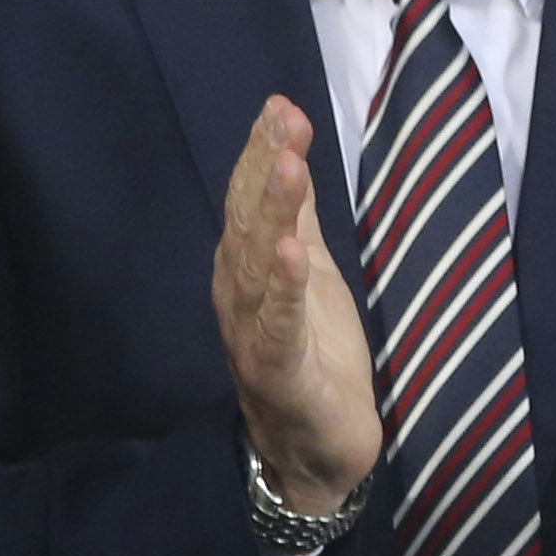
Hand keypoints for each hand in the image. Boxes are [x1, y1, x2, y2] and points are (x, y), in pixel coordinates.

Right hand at [216, 102, 381, 518]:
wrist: (316, 450)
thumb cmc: (314, 358)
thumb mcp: (313, 274)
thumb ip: (296, 218)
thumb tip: (289, 150)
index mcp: (247, 270)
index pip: (247, 201)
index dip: (260, 153)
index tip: (279, 105)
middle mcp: (239, 296)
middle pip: (246, 224)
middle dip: (263, 169)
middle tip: (282, 119)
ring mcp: (254, 334)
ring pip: (256, 266)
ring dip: (270, 215)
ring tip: (287, 167)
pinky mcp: (279, 372)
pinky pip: (277, 325)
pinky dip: (282, 288)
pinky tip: (290, 252)